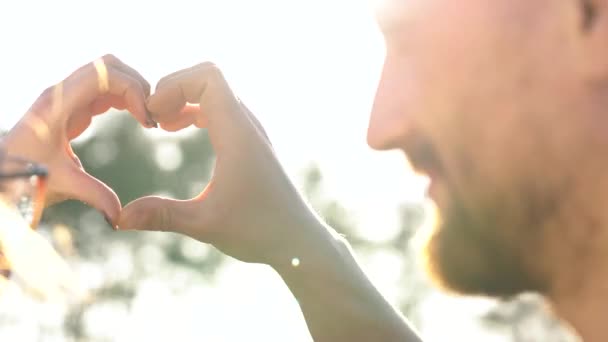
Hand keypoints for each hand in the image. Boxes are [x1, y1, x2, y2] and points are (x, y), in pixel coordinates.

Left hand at [2, 55, 152, 225]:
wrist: (2, 177)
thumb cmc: (22, 178)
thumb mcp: (60, 184)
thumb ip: (93, 196)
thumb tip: (120, 217)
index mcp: (57, 103)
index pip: (104, 74)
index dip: (132, 90)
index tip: (147, 122)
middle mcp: (62, 93)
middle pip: (109, 66)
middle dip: (137, 84)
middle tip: (153, 115)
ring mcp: (67, 98)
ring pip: (109, 75)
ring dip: (133, 91)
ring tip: (149, 119)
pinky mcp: (72, 109)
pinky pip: (106, 91)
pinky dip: (126, 99)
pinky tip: (139, 120)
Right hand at [119, 62, 330, 264]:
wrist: (297, 239)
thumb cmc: (258, 230)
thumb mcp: (204, 224)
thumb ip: (161, 216)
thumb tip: (117, 219)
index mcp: (237, 134)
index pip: (208, 77)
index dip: (173, 84)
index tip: (152, 115)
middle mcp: (247, 125)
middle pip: (209, 78)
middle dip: (174, 89)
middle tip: (152, 120)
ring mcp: (251, 132)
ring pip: (215, 93)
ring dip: (185, 100)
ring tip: (161, 126)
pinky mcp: (250, 142)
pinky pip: (221, 109)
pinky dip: (196, 110)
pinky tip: (178, 131)